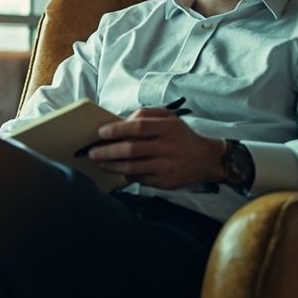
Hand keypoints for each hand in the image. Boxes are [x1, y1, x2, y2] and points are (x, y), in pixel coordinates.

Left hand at [85, 108, 225, 189]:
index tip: (101, 132)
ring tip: (99, 162)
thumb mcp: (169, 118)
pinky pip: (138, 179)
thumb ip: (146, 115)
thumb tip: (121, 121)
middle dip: (108, 151)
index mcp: (168, 127)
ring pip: (132, 167)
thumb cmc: (181, 136)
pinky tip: (116, 170)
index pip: (138, 126)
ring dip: (111, 165)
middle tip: (92, 152)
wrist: (205, 159)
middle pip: (131, 149)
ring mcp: (166, 166)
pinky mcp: (164, 182)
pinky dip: (124, 175)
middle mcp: (168, 147)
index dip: (117, 130)